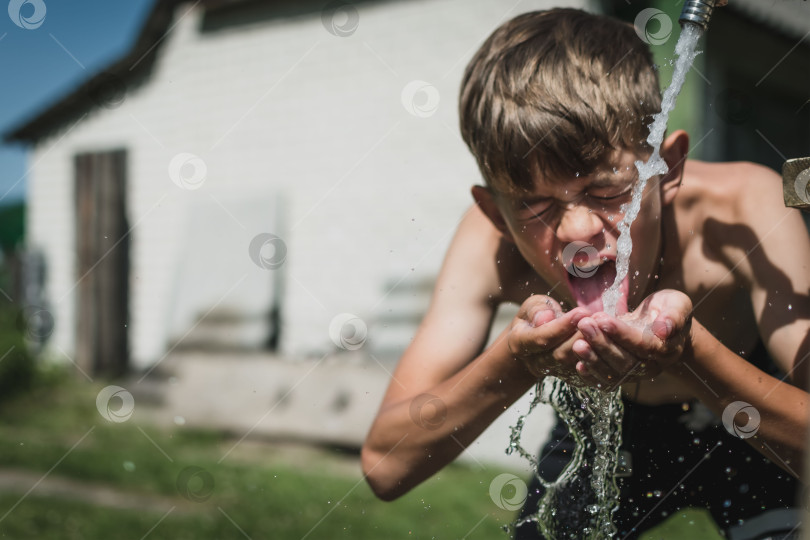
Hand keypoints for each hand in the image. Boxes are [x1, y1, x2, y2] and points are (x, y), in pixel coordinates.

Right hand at [508, 295, 601, 385]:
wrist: (536, 340)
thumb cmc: (534, 317)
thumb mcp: (531, 306)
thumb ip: (536, 309)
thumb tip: (545, 318)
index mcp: (520, 343)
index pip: (541, 338)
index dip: (562, 326)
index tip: (581, 312)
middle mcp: (535, 362)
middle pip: (559, 355)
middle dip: (580, 337)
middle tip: (596, 320)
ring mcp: (552, 373)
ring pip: (574, 365)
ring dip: (591, 348)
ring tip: (603, 328)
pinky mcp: (569, 377)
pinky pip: (585, 373)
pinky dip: (597, 357)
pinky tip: (607, 341)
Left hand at [573, 289, 692, 385]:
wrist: (663, 326)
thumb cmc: (668, 310)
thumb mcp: (678, 304)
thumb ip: (674, 315)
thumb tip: (665, 329)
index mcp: (666, 349)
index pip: (642, 345)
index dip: (622, 334)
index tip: (602, 320)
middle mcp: (651, 365)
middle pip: (625, 361)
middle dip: (602, 343)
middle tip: (584, 324)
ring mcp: (636, 373)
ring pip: (613, 373)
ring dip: (593, 359)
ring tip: (577, 342)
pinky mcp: (622, 375)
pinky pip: (606, 381)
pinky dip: (592, 375)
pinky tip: (578, 365)